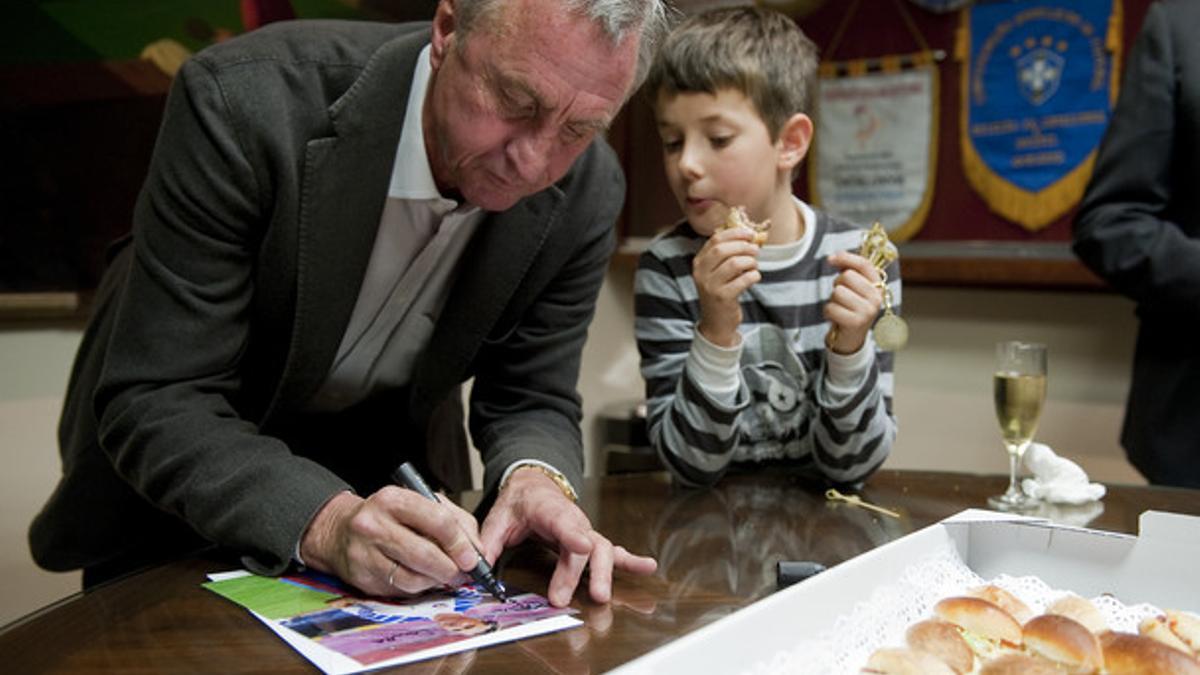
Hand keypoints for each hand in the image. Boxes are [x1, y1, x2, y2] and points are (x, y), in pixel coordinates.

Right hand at [299, 488, 482, 596]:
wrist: (340, 531)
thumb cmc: (388, 517)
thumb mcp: (419, 504)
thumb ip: (454, 521)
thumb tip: (477, 550)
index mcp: (393, 500)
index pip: (437, 521)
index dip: (460, 543)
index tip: (472, 557)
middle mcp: (374, 524)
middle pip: (425, 554)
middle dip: (451, 568)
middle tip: (463, 574)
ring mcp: (365, 553)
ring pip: (412, 578)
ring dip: (436, 582)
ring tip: (445, 577)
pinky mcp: (362, 578)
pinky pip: (400, 590)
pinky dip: (419, 589)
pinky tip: (423, 580)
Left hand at [479, 467, 657, 606]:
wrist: (535, 485)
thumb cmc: (519, 502)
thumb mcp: (498, 518)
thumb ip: (488, 543)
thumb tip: (475, 569)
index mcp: (549, 510)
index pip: (563, 522)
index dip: (573, 535)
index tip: (581, 547)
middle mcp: (573, 521)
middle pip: (585, 545)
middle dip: (583, 572)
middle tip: (576, 596)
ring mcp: (585, 532)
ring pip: (602, 551)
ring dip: (605, 573)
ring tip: (603, 595)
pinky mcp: (591, 541)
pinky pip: (614, 552)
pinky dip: (631, 560)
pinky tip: (648, 567)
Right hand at [693, 227, 761, 346]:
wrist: (716, 323)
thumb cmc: (721, 292)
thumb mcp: (717, 272)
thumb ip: (727, 254)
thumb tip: (748, 235)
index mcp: (699, 262)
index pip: (715, 239)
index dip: (735, 233)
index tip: (750, 234)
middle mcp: (701, 273)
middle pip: (723, 249)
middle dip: (743, 246)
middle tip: (756, 250)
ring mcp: (710, 285)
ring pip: (734, 263)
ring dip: (750, 262)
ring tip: (754, 266)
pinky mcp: (722, 297)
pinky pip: (743, 280)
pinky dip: (753, 275)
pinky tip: (754, 277)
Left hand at [825, 250, 883, 353]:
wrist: (851, 337)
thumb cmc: (850, 308)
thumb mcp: (854, 288)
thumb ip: (848, 270)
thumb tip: (834, 258)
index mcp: (878, 286)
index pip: (864, 265)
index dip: (846, 257)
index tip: (830, 259)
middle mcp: (876, 298)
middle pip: (847, 276)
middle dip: (837, 284)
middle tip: (841, 298)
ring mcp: (868, 311)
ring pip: (837, 292)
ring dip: (832, 300)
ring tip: (840, 308)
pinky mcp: (856, 322)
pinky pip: (831, 307)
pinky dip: (828, 312)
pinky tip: (836, 317)